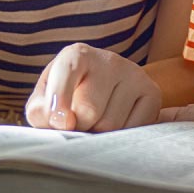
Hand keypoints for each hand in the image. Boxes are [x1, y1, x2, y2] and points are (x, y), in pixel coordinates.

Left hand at [25, 43, 161, 131]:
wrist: (105, 89)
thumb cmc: (67, 97)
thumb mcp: (46, 100)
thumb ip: (41, 111)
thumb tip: (62, 122)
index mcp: (76, 55)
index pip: (68, 72)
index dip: (60, 98)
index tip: (59, 121)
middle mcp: (108, 60)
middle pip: (89, 110)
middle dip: (79, 127)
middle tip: (78, 124)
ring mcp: (134, 75)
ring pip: (111, 125)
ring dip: (99, 135)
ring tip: (96, 124)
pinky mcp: (152, 93)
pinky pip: (134, 130)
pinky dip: (120, 137)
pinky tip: (116, 125)